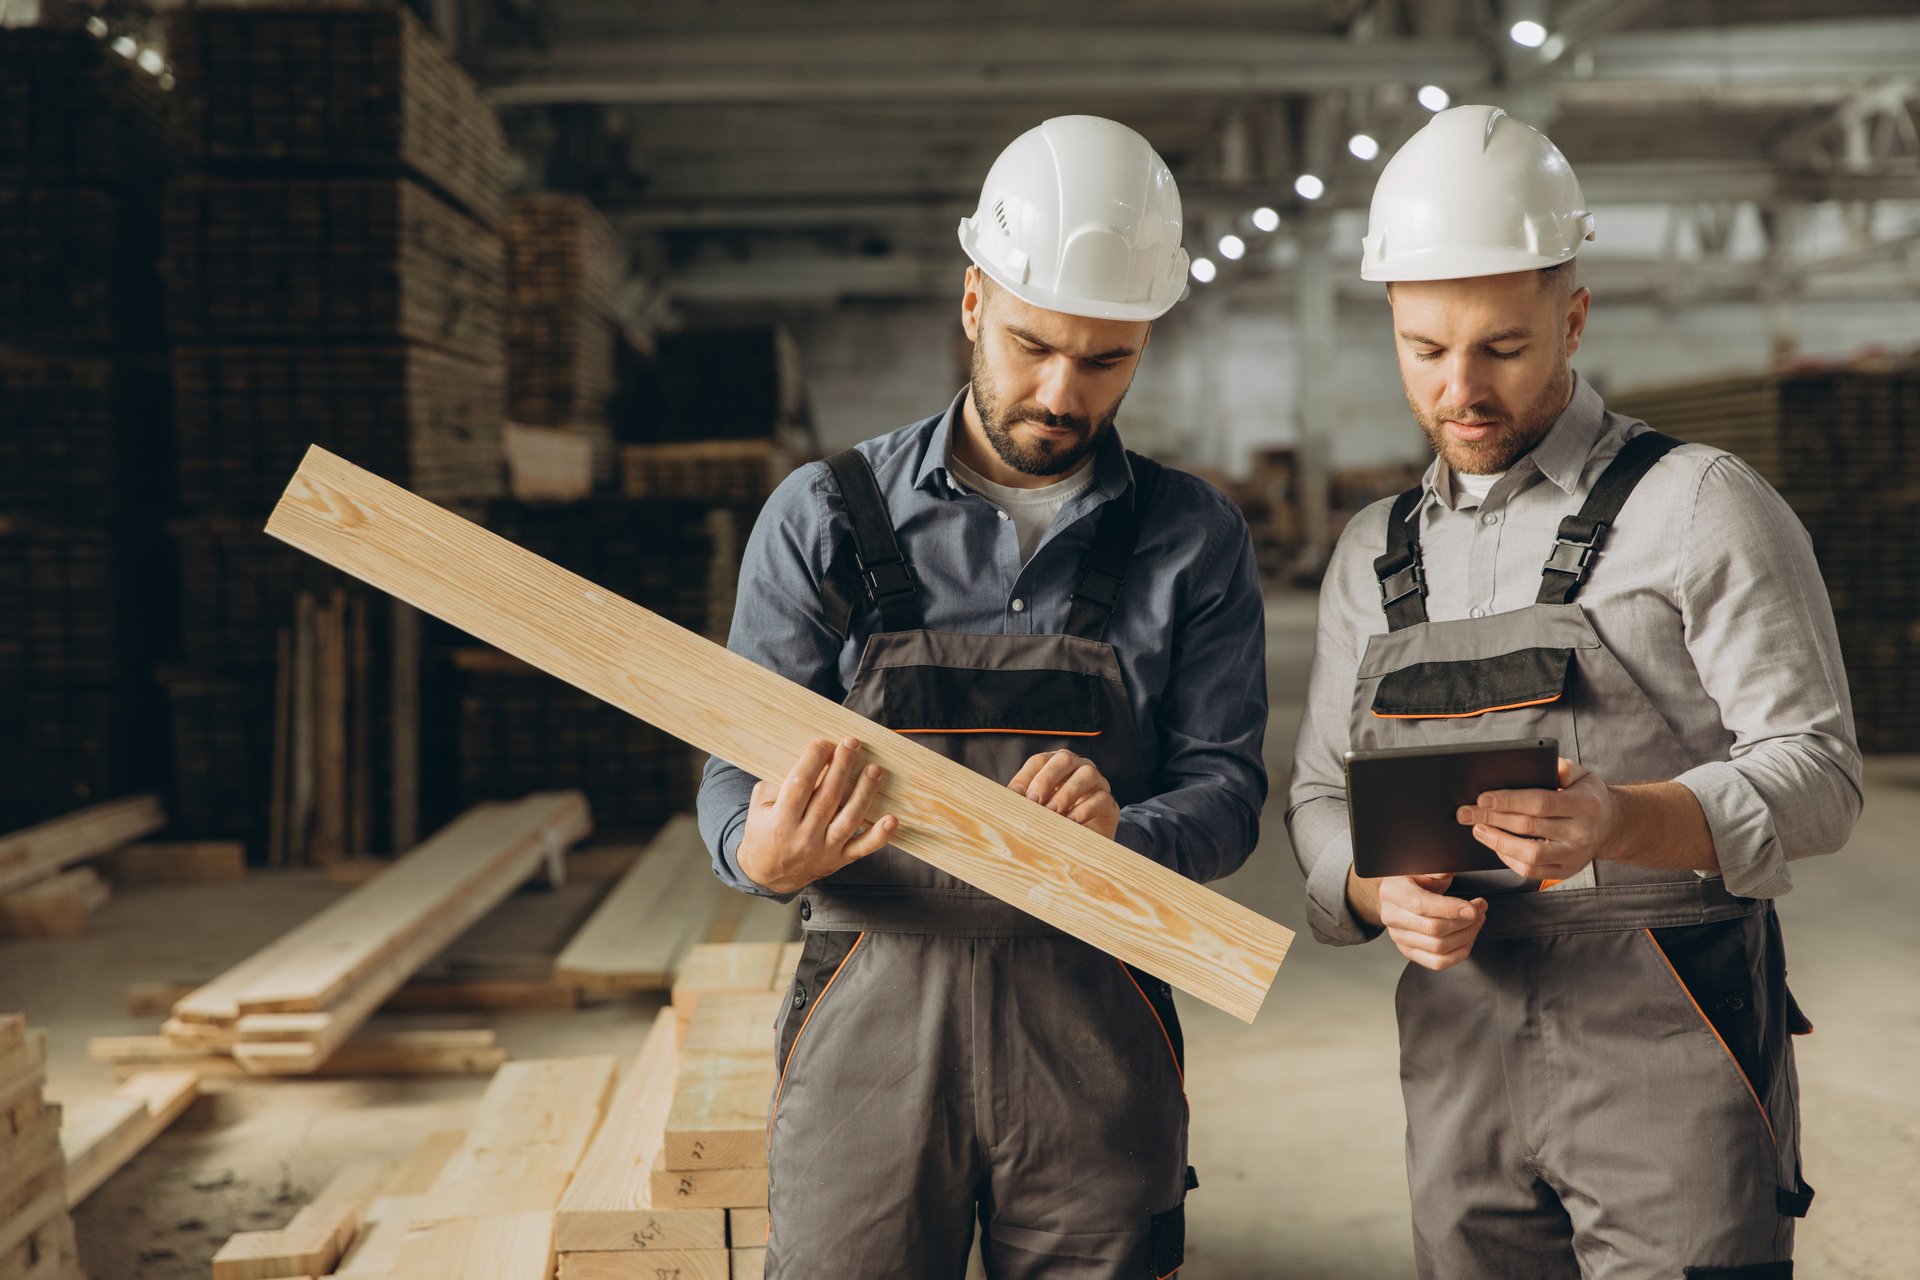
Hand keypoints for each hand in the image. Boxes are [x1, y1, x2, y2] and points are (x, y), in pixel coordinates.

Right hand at [736, 737, 895, 895]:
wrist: (768, 876)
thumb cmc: (764, 832)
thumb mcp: (758, 807)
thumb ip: (776, 785)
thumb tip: (806, 759)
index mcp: (780, 821)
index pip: (799, 785)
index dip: (812, 761)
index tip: (824, 743)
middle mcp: (804, 837)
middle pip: (828, 796)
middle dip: (842, 767)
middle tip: (852, 744)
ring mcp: (824, 850)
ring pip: (849, 818)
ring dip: (864, 792)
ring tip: (874, 770)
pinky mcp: (839, 859)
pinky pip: (863, 848)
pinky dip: (880, 835)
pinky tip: (892, 819)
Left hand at [1008, 749, 1119, 839]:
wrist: (1085, 844)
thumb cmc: (1055, 822)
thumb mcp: (1037, 811)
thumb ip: (1023, 804)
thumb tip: (1004, 803)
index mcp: (1054, 766)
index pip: (1039, 761)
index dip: (1026, 777)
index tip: (1016, 796)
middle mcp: (1077, 768)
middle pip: (1064, 758)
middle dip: (1047, 778)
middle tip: (1036, 801)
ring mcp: (1097, 782)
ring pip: (1087, 773)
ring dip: (1067, 792)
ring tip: (1054, 813)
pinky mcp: (1109, 803)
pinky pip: (1102, 797)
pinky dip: (1085, 809)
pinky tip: (1072, 822)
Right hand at [1360, 871, 1487, 970]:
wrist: (1398, 894)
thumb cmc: (1413, 879)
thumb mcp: (1424, 867)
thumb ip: (1437, 870)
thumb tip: (1450, 871)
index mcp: (1394, 892)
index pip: (1421, 905)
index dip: (1451, 909)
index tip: (1473, 908)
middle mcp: (1392, 917)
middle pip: (1433, 929)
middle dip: (1465, 921)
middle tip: (1479, 910)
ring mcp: (1399, 937)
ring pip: (1438, 948)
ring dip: (1466, 936)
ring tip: (1475, 922)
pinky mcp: (1409, 951)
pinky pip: (1438, 963)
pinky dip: (1459, 953)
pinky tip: (1468, 938)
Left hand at [1458, 757, 1617, 881]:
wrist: (1610, 825)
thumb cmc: (1586, 795)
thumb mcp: (1583, 774)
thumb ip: (1564, 768)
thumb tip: (1546, 766)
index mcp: (1584, 805)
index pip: (1541, 803)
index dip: (1509, 800)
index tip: (1482, 798)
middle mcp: (1581, 833)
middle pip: (1529, 827)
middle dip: (1492, 819)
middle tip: (1465, 813)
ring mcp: (1574, 856)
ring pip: (1529, 855)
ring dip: (1498, 842)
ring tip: (1477, 830)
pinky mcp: (1566, 871)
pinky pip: (1532, 871)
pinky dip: (1509, 859)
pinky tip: (1495, 845)